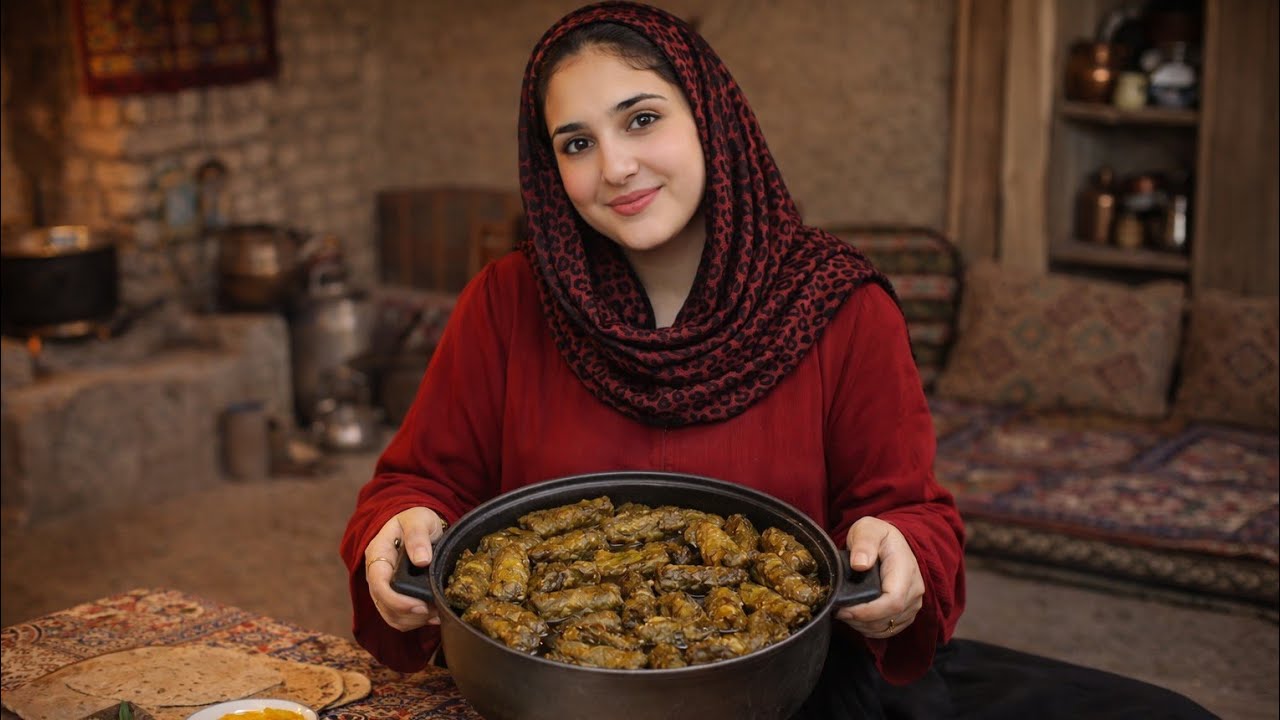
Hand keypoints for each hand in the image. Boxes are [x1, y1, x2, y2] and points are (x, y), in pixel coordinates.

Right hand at [364, 507, 448, 631]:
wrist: (419, 526)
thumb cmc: (417, 520)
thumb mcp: (419, 520)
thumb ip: (418, 536)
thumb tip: (421, 560)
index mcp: (378, 553)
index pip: (378, 584)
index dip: (396, 600)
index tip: (420, 606)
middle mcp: (376, 574)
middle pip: (383, 605)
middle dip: (409, 614)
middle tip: (433, 611)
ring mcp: (383, 587)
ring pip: (390, 615)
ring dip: (413, 620)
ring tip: (435, 613)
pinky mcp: (393, 596)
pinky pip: (397, 617)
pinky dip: (414, 622)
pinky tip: (432, 617)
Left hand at [834, 516, 923, 638]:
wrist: (890, 542)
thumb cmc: (876, 535)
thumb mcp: (867, 529)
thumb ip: (864, 544)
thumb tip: (860, 565)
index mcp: (905, 569)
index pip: (893, 601)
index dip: (868, 611)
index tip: (844, 610)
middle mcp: (914, 589)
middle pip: (889, 617)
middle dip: (859, 619)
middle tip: (838, 610)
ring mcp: (913, 603)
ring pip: (887, 627)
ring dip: (862, 625)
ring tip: (845, 612)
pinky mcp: (907, 613)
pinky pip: (889, 629)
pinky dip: (870, 629)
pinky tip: (856, 618)